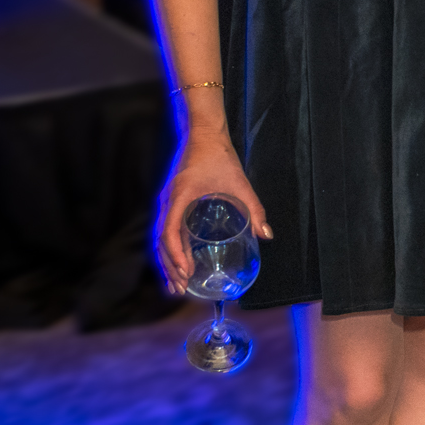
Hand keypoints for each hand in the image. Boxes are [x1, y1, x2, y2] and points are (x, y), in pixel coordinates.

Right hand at [154, 129, 270, 293]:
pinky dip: (168, 249)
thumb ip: (254, 209)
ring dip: (166, 262)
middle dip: (169, 267)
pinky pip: (164, 230)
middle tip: (180, 290)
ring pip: (159, 238)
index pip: (169, 232)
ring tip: (175, 285)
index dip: (175, 255)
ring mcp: (166, 202)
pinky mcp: (170, 202)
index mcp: (179, 197)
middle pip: (160, 241)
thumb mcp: (239, 183)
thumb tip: (266, 235)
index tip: (185, 272)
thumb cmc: (220, 156)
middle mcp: (167, 201)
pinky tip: (178, 262)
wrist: (203, 134)